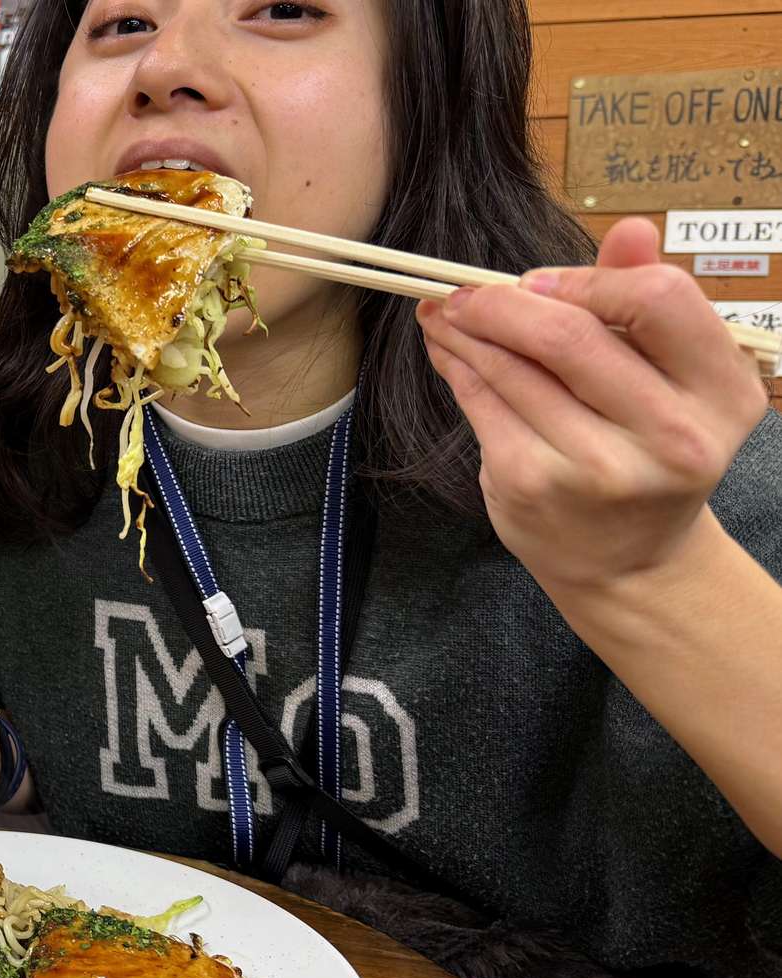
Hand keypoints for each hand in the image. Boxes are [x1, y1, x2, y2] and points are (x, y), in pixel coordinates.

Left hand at [415, 217, 768, 596]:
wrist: (628, 560)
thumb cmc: (648, 448)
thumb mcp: (672, 379)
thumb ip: (646, 302)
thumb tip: (629, 227)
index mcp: (721, 392)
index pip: (658, 300)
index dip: (590, 279)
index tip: (543, 281)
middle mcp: (671, 435)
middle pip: (570, 335)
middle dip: (504, 302)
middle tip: (467, 290)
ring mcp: (599, 467)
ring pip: (512, 367)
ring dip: (467, 328)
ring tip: (445, 310)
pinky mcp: (534, 485)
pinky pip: (482, 402)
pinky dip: (458, 366)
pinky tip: (448, 349)